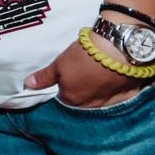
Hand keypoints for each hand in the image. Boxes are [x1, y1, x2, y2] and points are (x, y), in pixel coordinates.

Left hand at [25, 36, 148, 107]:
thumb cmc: (84, 55)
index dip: (63, 88)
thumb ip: (44, 77)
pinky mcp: (127, 96)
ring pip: (99, 102)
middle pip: (81, 103)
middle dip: (79, 92)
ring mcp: (110, 102)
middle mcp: (91, 106)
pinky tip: (111, 83)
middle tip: (81, 76)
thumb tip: (28, 85)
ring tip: (96, 78)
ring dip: (96, 93)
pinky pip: (117, 99)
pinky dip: (113, 93)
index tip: (66, 78)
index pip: (63, 99)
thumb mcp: (59, 63)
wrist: (118, 48)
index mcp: (72, 99)